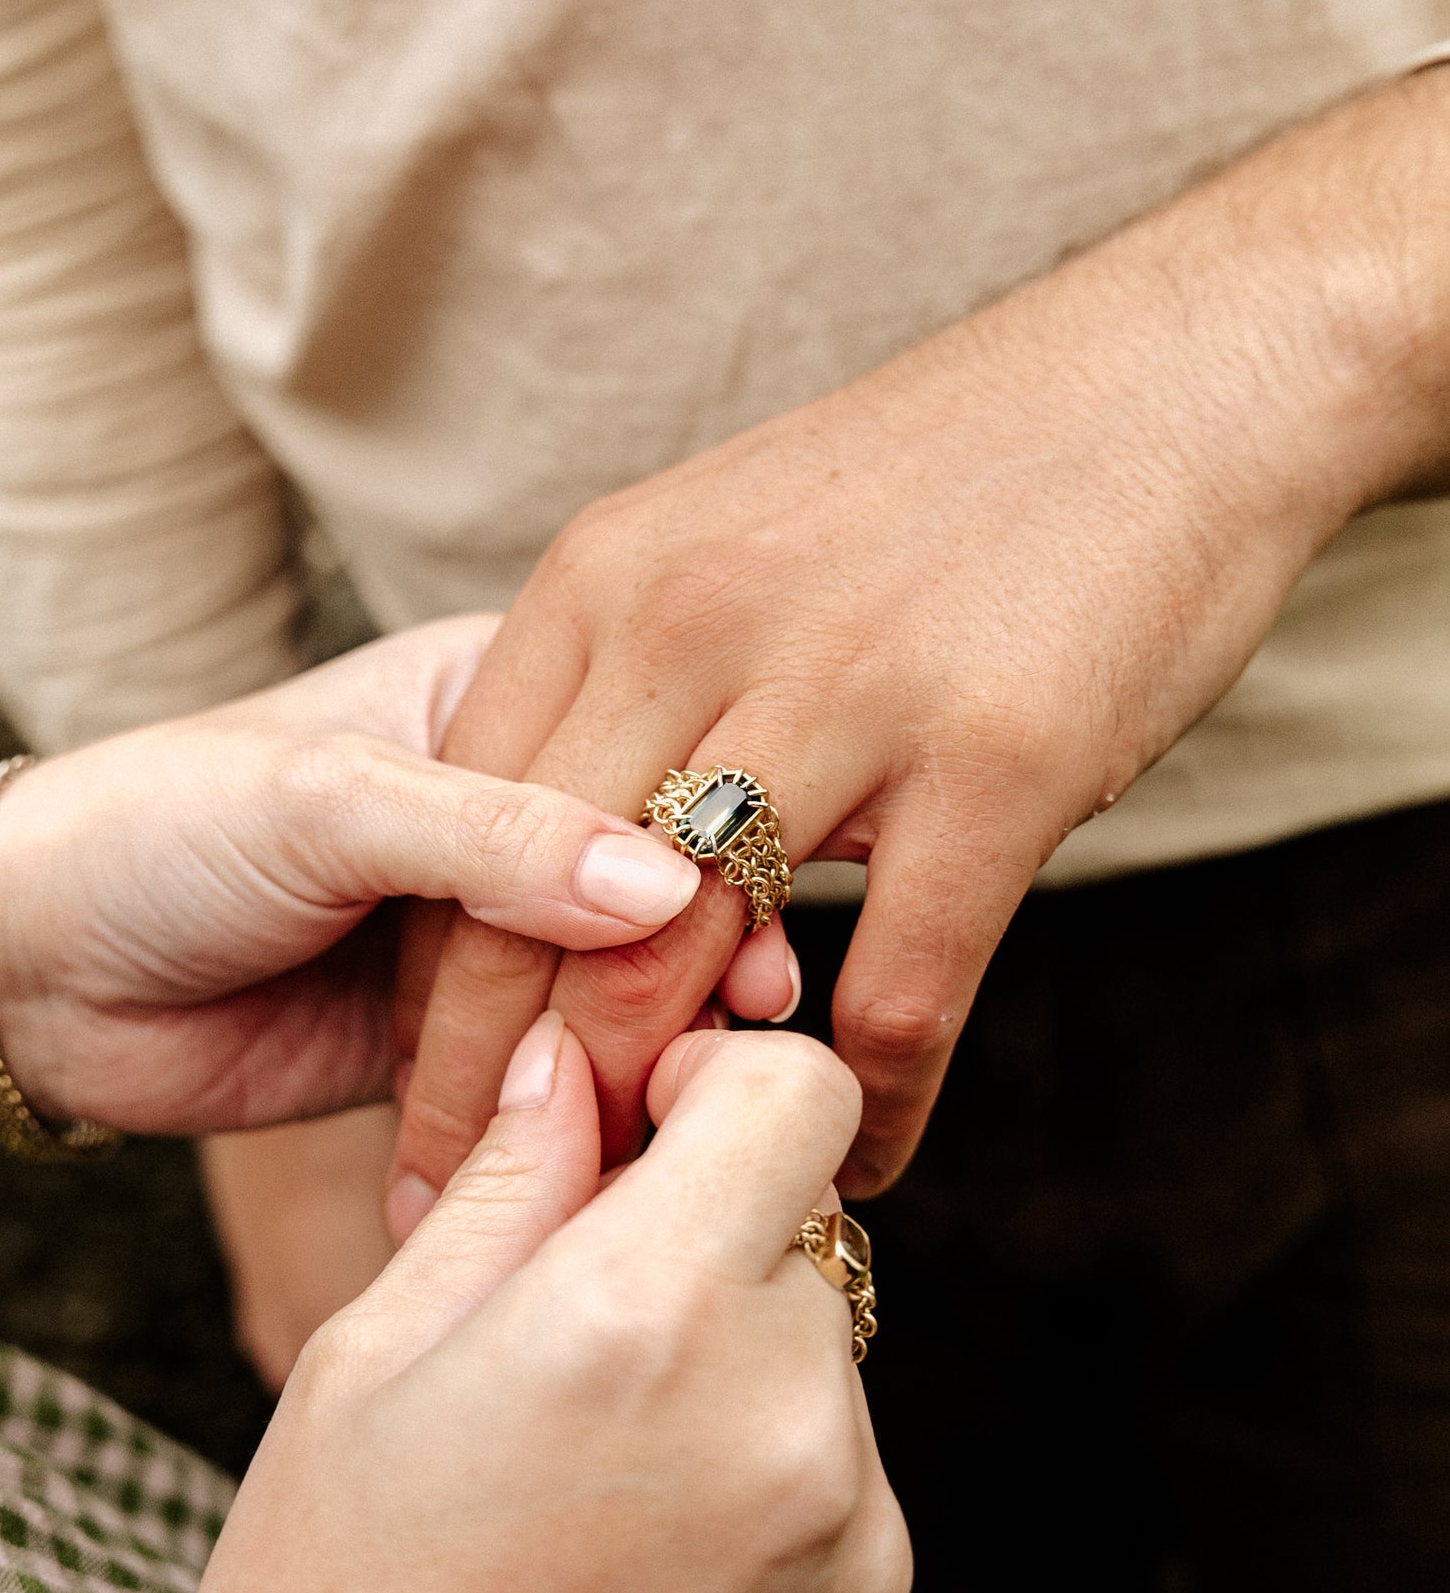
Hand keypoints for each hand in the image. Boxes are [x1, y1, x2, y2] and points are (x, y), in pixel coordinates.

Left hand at [0, 614, 704, 1135]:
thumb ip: (493, 834)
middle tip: (764, 1013)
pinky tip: (649, 1136)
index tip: (787, 893)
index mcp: (498, 696)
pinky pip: (557, 1074)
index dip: (719, 819)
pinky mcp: (465, 1040)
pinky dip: (598, 1106)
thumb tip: (666, 880)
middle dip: (710, 945)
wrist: (31, 969)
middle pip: (654, 875)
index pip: (648, 745)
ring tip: (716, 1087)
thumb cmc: (160, 829)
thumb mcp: (326, 801)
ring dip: (659, 1036)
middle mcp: (515, 809)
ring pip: (616, 984)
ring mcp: (494, 930)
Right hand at [0, 1018, 907, 1592]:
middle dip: (701, 1245)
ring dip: (729, 1379)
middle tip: (558, 1351)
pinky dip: (759, 1501)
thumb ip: (502, 1190)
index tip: (635, 1134)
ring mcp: (855, 1546)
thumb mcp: (361, 1371)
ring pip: (820, 1366)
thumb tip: (574, 1064)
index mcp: (644, 1317)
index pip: (798, 1089)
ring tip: (575, 1506)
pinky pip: (838, 1496)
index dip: (715, 1083)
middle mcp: (789, 1417)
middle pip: (803, 1230)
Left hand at [391, 70, 1449, 1213]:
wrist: (1173, 376)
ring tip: (625, 1216)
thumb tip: (573, 850)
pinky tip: (862, 1153)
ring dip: (644, 1116)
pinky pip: (894, 989)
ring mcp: (841, 693)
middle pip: (533, 909)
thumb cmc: (954, 482)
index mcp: (608, 578)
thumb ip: (639, 687)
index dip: (431, 980)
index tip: (419, 1095)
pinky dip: (865, 1095)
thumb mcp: (737, 542)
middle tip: (471, 1215)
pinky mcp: (992, 763)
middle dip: (491, 1088)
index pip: (462, 818)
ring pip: (674, 963)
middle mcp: (691, 628)